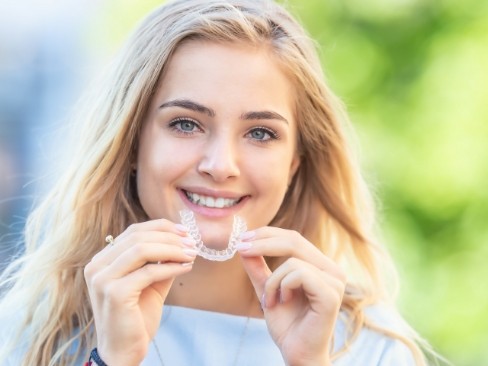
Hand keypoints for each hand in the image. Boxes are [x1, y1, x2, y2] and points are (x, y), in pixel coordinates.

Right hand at [84, 219, 195, 365]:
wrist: (123, 352)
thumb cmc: (136, 318)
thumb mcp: (150, 283)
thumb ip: (160, 262)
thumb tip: (183, 241)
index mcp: (102, 261)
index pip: (133, 231)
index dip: (161, 227)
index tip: (184, 231)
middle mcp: (97, 266)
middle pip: (138, 237)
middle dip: (170, 237)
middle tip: (192, 243)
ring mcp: (102, 279)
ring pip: (142, 249)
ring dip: (172, 249)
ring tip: (191, 254)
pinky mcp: (115, 293)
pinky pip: (149, 272)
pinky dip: (171, 267)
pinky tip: (186, 267)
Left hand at [238, 227, 345, 365]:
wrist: (297, 353)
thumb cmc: (287, 324)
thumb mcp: (267, 289)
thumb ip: (258, 268)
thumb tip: (243, 245)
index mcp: (320, 266)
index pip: (293, 238)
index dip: (267, 234)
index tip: (242, 238)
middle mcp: (332, 270)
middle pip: (294, 240)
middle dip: (263, 242)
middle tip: (241, 249)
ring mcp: (335, 281)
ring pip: (293, 260)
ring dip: (272, 280)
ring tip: (269, 301)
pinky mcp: (331, 294)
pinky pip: (299, 274)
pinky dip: (282, 286)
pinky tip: (282, 302)